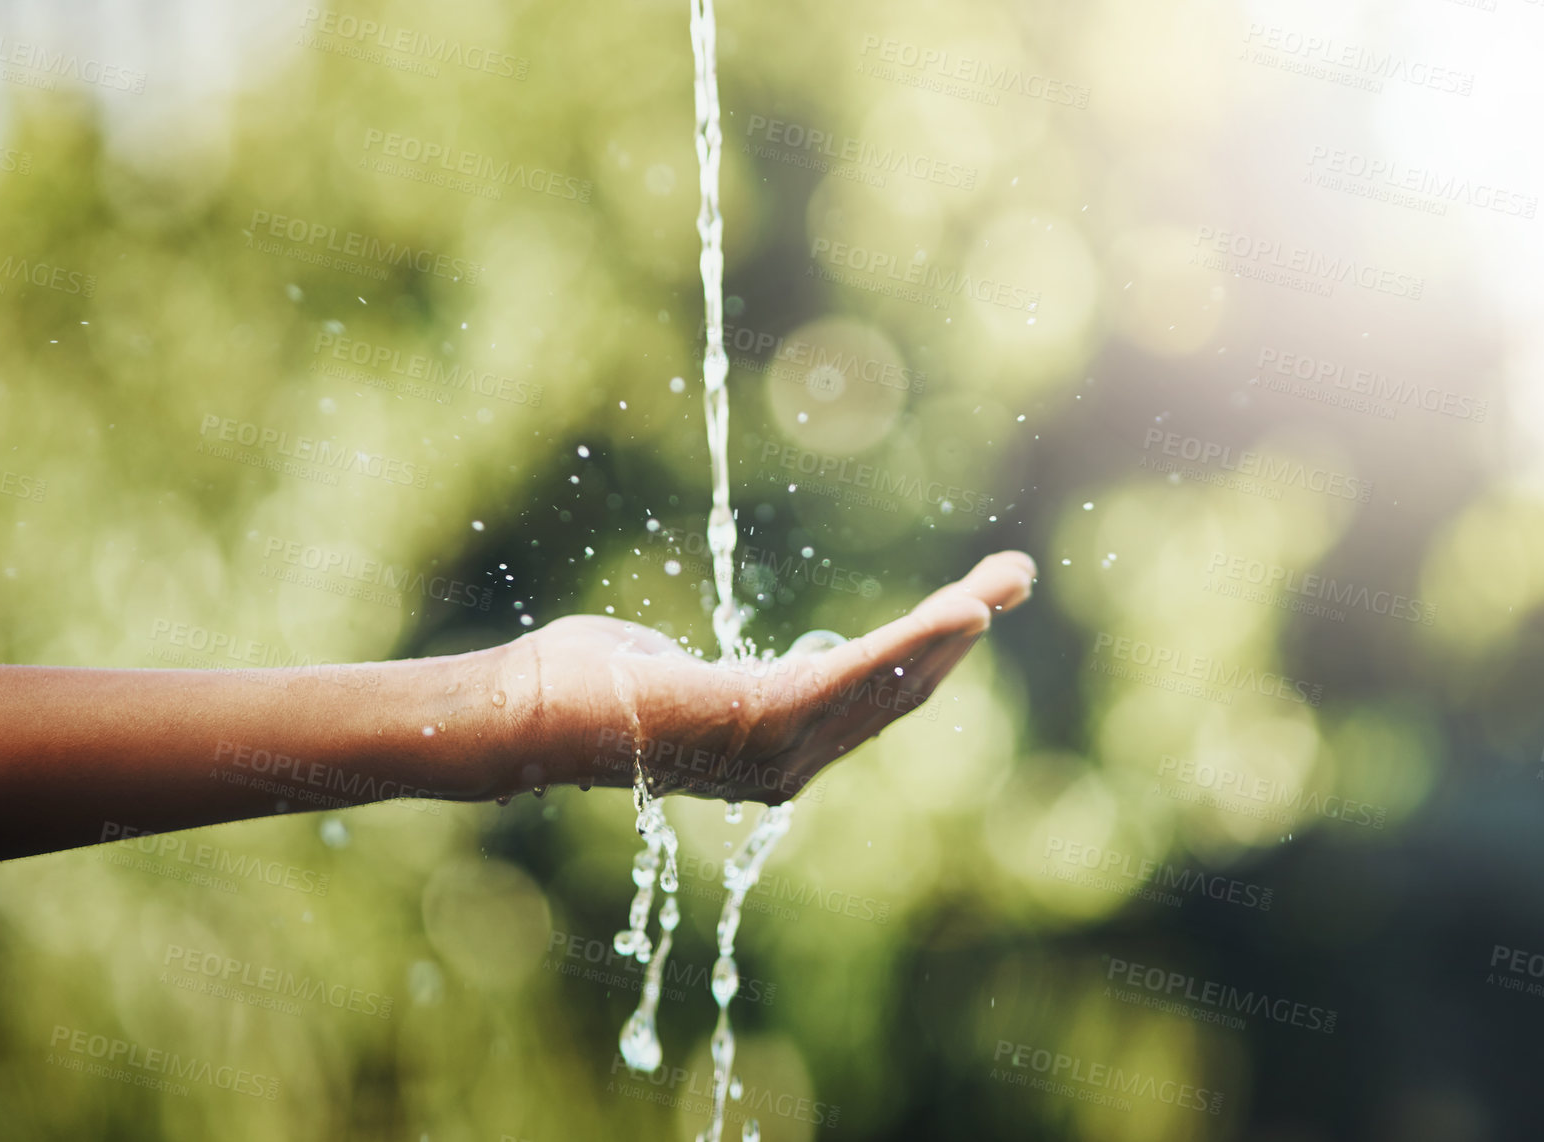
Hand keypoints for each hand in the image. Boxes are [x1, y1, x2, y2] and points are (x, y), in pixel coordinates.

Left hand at [518, 551, 1036, 802]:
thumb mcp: (664, 672)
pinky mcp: (762, 720)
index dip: (924, 655)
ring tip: (1004, 585)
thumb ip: (705, 674)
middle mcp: (787, 766)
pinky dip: (911, 644)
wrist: (526, 709)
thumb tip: (687, 667)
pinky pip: (854, 677)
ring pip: (887, 684)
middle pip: (896, 694)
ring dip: (951, 631)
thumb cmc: (580, 684)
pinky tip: (957, 612)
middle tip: (1017, 577)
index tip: (970, 606)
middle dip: (959, 634)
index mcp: (771, 751)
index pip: (868, 700)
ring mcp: (777, 751)